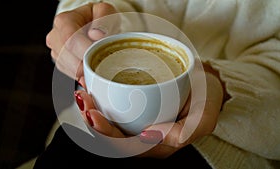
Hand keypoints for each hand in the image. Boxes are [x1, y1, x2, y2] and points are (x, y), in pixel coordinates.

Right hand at [46, 2, 118, 80]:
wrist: (95, 26)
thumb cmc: (99, 18)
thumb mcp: (106, 12)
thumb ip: (104, 21)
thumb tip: (96, 35)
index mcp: (64, 21)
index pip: (70, 40)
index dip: (85, 52)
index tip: (98, 57)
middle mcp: (56, 36)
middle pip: (67, 57)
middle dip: (86, 64)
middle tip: (102, 65)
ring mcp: (56, 52)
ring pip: (68, 69)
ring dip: (85, 71)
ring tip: (98, 65)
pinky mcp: (61, 64)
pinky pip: (71, 75)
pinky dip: (83, 75)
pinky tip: (92, 70)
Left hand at [74, 65, 225, 157]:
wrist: (207, 84)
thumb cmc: (205, 99)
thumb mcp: (205, 115)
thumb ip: (186, 131)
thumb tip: (151, 135)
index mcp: (157, 144)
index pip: (125, 146)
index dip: (105, 134)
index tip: (93, 114)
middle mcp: (144, 137)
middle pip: (112, 136)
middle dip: (92, 119)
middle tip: (83, 97)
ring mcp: (139, 123)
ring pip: (110, 123)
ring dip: (92, 109)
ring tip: (82, 90)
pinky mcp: (137, 109)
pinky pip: (114, 110)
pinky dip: (101, 99)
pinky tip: (92, 85)